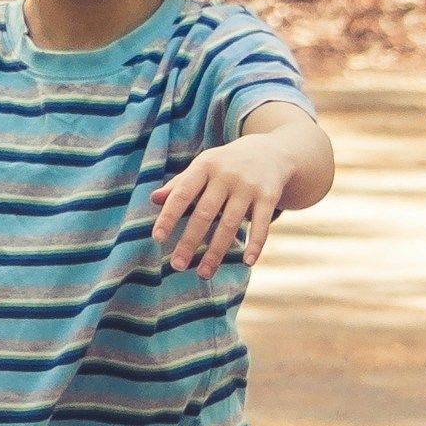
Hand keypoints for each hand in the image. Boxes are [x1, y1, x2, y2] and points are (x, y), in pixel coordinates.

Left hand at [151, 137, 290, 273]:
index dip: (169, 216)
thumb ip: (180, 185)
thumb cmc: (226, 165)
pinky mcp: (269, 196)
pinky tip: (247, 263)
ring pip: (230, 224)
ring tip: (203, 273)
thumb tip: (153, 199)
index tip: (157, 238)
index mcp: (204, 166)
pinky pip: (262, 224)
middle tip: (176, 266)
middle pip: (204, 213)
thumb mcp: (203, 167)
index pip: (182, 193)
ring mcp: (249, 186)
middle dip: (189, 241)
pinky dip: (255, 244)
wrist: (271, 151)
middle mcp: (226, 175)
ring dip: (216, 251)